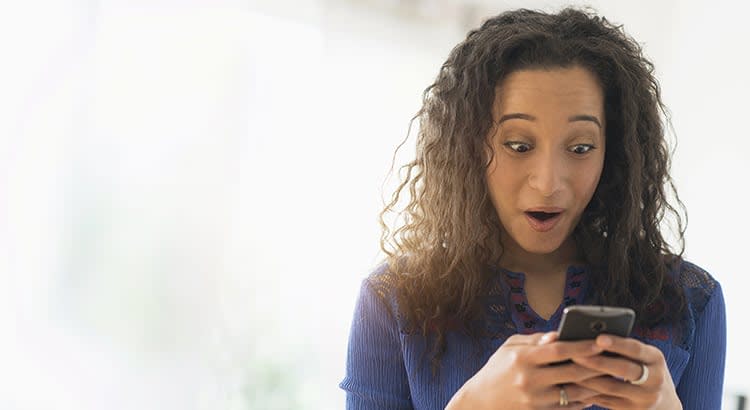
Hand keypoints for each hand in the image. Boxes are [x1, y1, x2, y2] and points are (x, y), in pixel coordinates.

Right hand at [446, 331, 607, 409]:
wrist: (480, 402)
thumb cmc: (497, 369)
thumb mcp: (509, 348)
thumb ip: (535, 340)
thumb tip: (560, 334)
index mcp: (522, 358)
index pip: (558, 350)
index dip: (581, 345)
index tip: (599, 341)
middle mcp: (530, 379)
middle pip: (571, 371)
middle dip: (595, 365)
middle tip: (613, 358)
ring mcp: (535, 399)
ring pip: (574, 391)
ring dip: (594, 384)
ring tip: (609, 375)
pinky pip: (568, 407)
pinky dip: (583, 400)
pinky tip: (593, 392)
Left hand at [569, 334, 681, 409]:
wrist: (665, 405)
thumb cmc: (645, 370)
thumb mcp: (644, 357)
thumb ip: (623, 348)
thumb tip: (591, 336)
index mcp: (656, 358)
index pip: (636, 349)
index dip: (617, 344)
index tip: (599, 338)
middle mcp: (655, 379)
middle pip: (623, 370)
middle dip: (597, 361)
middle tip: (574, 354)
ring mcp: (644, 398)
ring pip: (610, 387)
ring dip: (586, 377)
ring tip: (567, 367)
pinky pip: (605, 400)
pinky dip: (587, 391)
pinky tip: (572, 383)